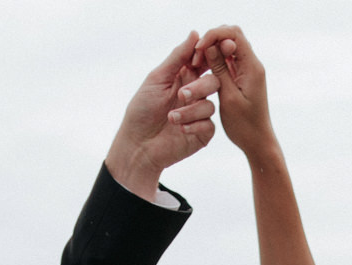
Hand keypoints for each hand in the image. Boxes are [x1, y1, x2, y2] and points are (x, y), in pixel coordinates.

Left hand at [104, 31, 219, 201]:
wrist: (138, 145)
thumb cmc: (142, 110)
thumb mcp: (158, 79)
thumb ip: (177, 57)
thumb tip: (195, 33)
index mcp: (185, 77)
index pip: (204, 62)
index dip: (205, 60)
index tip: (196, 63)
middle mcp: (195, 94)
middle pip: (213, 82)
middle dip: (198, 88)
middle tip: (181, 95)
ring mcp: (200, 114)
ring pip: (210, 105)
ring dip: (190, 111)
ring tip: (171, 118)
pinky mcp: (203, 133)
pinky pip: (209, 125)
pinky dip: (194, 126)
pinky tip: (179, 130)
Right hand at [194, 27, 275, 160]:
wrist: (258, 141)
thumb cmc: (244, 125)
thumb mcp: (228, 97)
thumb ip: (220, 69)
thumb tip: (211, 45)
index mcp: (252, 67)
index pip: (233, 35)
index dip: (213, 35)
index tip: (198, 49)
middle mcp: (252, 65)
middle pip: (231, 36)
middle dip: (211, 39)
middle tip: (196, 56)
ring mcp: (247, 70)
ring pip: (228, 46)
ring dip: (211, 49)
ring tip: (196, 63)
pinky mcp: (242, 77)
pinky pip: (228, 59)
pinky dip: (215, 60)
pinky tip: (203, 69)